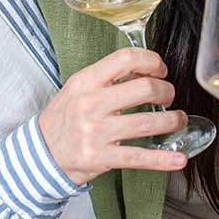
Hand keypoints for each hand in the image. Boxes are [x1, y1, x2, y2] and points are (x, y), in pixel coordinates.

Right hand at [38, 47, 188, 185]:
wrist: (40, 154)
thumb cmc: (64, 118)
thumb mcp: (77, 88)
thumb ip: (107, 77)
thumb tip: (145, 68)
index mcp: (85, 81)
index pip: (125, 59)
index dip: (151, 61)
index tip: (160, 69)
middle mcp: (90, 104)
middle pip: (144, 88)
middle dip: (167, 91)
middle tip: (169, 96)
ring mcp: (96, 132)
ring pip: (147, 122)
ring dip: (172, 121)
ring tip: (178, 120)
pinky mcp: (101, 158)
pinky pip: (139, 157)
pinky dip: (163, 159)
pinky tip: (178, 158)